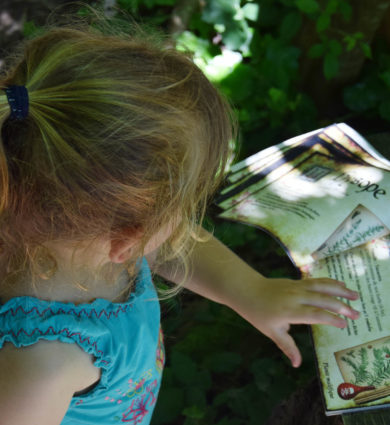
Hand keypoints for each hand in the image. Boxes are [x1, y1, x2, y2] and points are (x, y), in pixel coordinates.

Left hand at [228, 276, 359, 367]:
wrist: (247, 290)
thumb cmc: (258, 313)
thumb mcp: (271, 332)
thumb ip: (287, 346)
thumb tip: (297, 364)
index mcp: (290, 311)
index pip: (315, 315)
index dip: (331, 319)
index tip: (344, 325)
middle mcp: (295, 297)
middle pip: (322, 300)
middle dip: (341, 306)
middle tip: (357, 314)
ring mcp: (296, 287)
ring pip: (321, 287)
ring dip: (339, 290)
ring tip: (355, 295)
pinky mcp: (296, 282)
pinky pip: (315, 281)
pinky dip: (329, 283)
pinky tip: (340, 286)